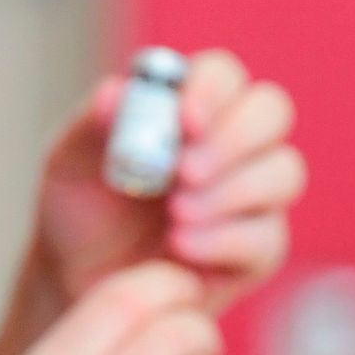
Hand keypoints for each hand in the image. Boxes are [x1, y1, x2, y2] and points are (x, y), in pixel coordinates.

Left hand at [32, 49, 303, 313]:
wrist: (82, 280)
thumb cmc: (83, 208)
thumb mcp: (71, 162)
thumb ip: (94, 123)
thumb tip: (118, 92)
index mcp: (192, 103)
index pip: (223, 75)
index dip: (211, 90)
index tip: (184, 120)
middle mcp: (234, 141)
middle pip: (272, 111)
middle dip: (233, 138)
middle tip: (186, 170)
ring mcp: (254, 194)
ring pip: (283, 173)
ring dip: (231, 191)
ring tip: (176, 213)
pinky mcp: (258, 249)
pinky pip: (266, 236)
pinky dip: (224, 239)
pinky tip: (180, 246)